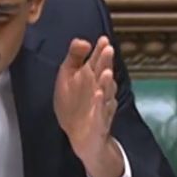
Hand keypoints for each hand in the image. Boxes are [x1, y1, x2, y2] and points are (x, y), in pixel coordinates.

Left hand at [54, 36, 124, 176]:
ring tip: (105, 72)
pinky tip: (99, 95)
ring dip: (106, 83)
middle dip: (105, 63)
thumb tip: (83, 41)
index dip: (100, 51)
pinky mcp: (99, 121)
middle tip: (108, 49)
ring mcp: (101, 105)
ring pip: (105, 92)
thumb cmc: (76, 103)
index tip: (103, 40)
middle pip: (103, 74)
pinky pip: (101, 112)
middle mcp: (99, 89)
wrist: (82, 136)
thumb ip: (74, 57)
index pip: (97, 62)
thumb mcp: (68, 77)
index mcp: (91, 78)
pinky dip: (101, 104)